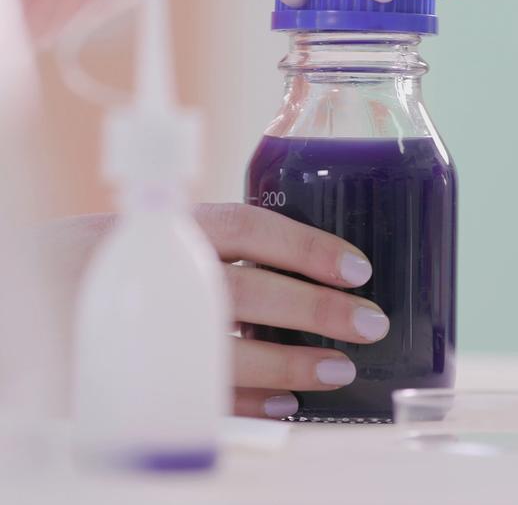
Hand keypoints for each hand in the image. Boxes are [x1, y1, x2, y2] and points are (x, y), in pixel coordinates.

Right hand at [45, 203, 387, 418]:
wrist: (17, 306)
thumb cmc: (88, 270)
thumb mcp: (135, 239)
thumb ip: (198, 248)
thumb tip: (288, 271)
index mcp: (157, 232)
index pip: (246, 228)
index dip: (308, 247)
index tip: (356, 268)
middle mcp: (148, 278)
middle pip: (249, 292)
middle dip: (317, 310)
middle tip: (368, 323)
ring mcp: (134, 333)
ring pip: (228, 351)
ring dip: (292, 364)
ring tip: (339, 370)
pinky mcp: (123, 382)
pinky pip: (197, 397)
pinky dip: (249, 402)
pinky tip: (285, 403)